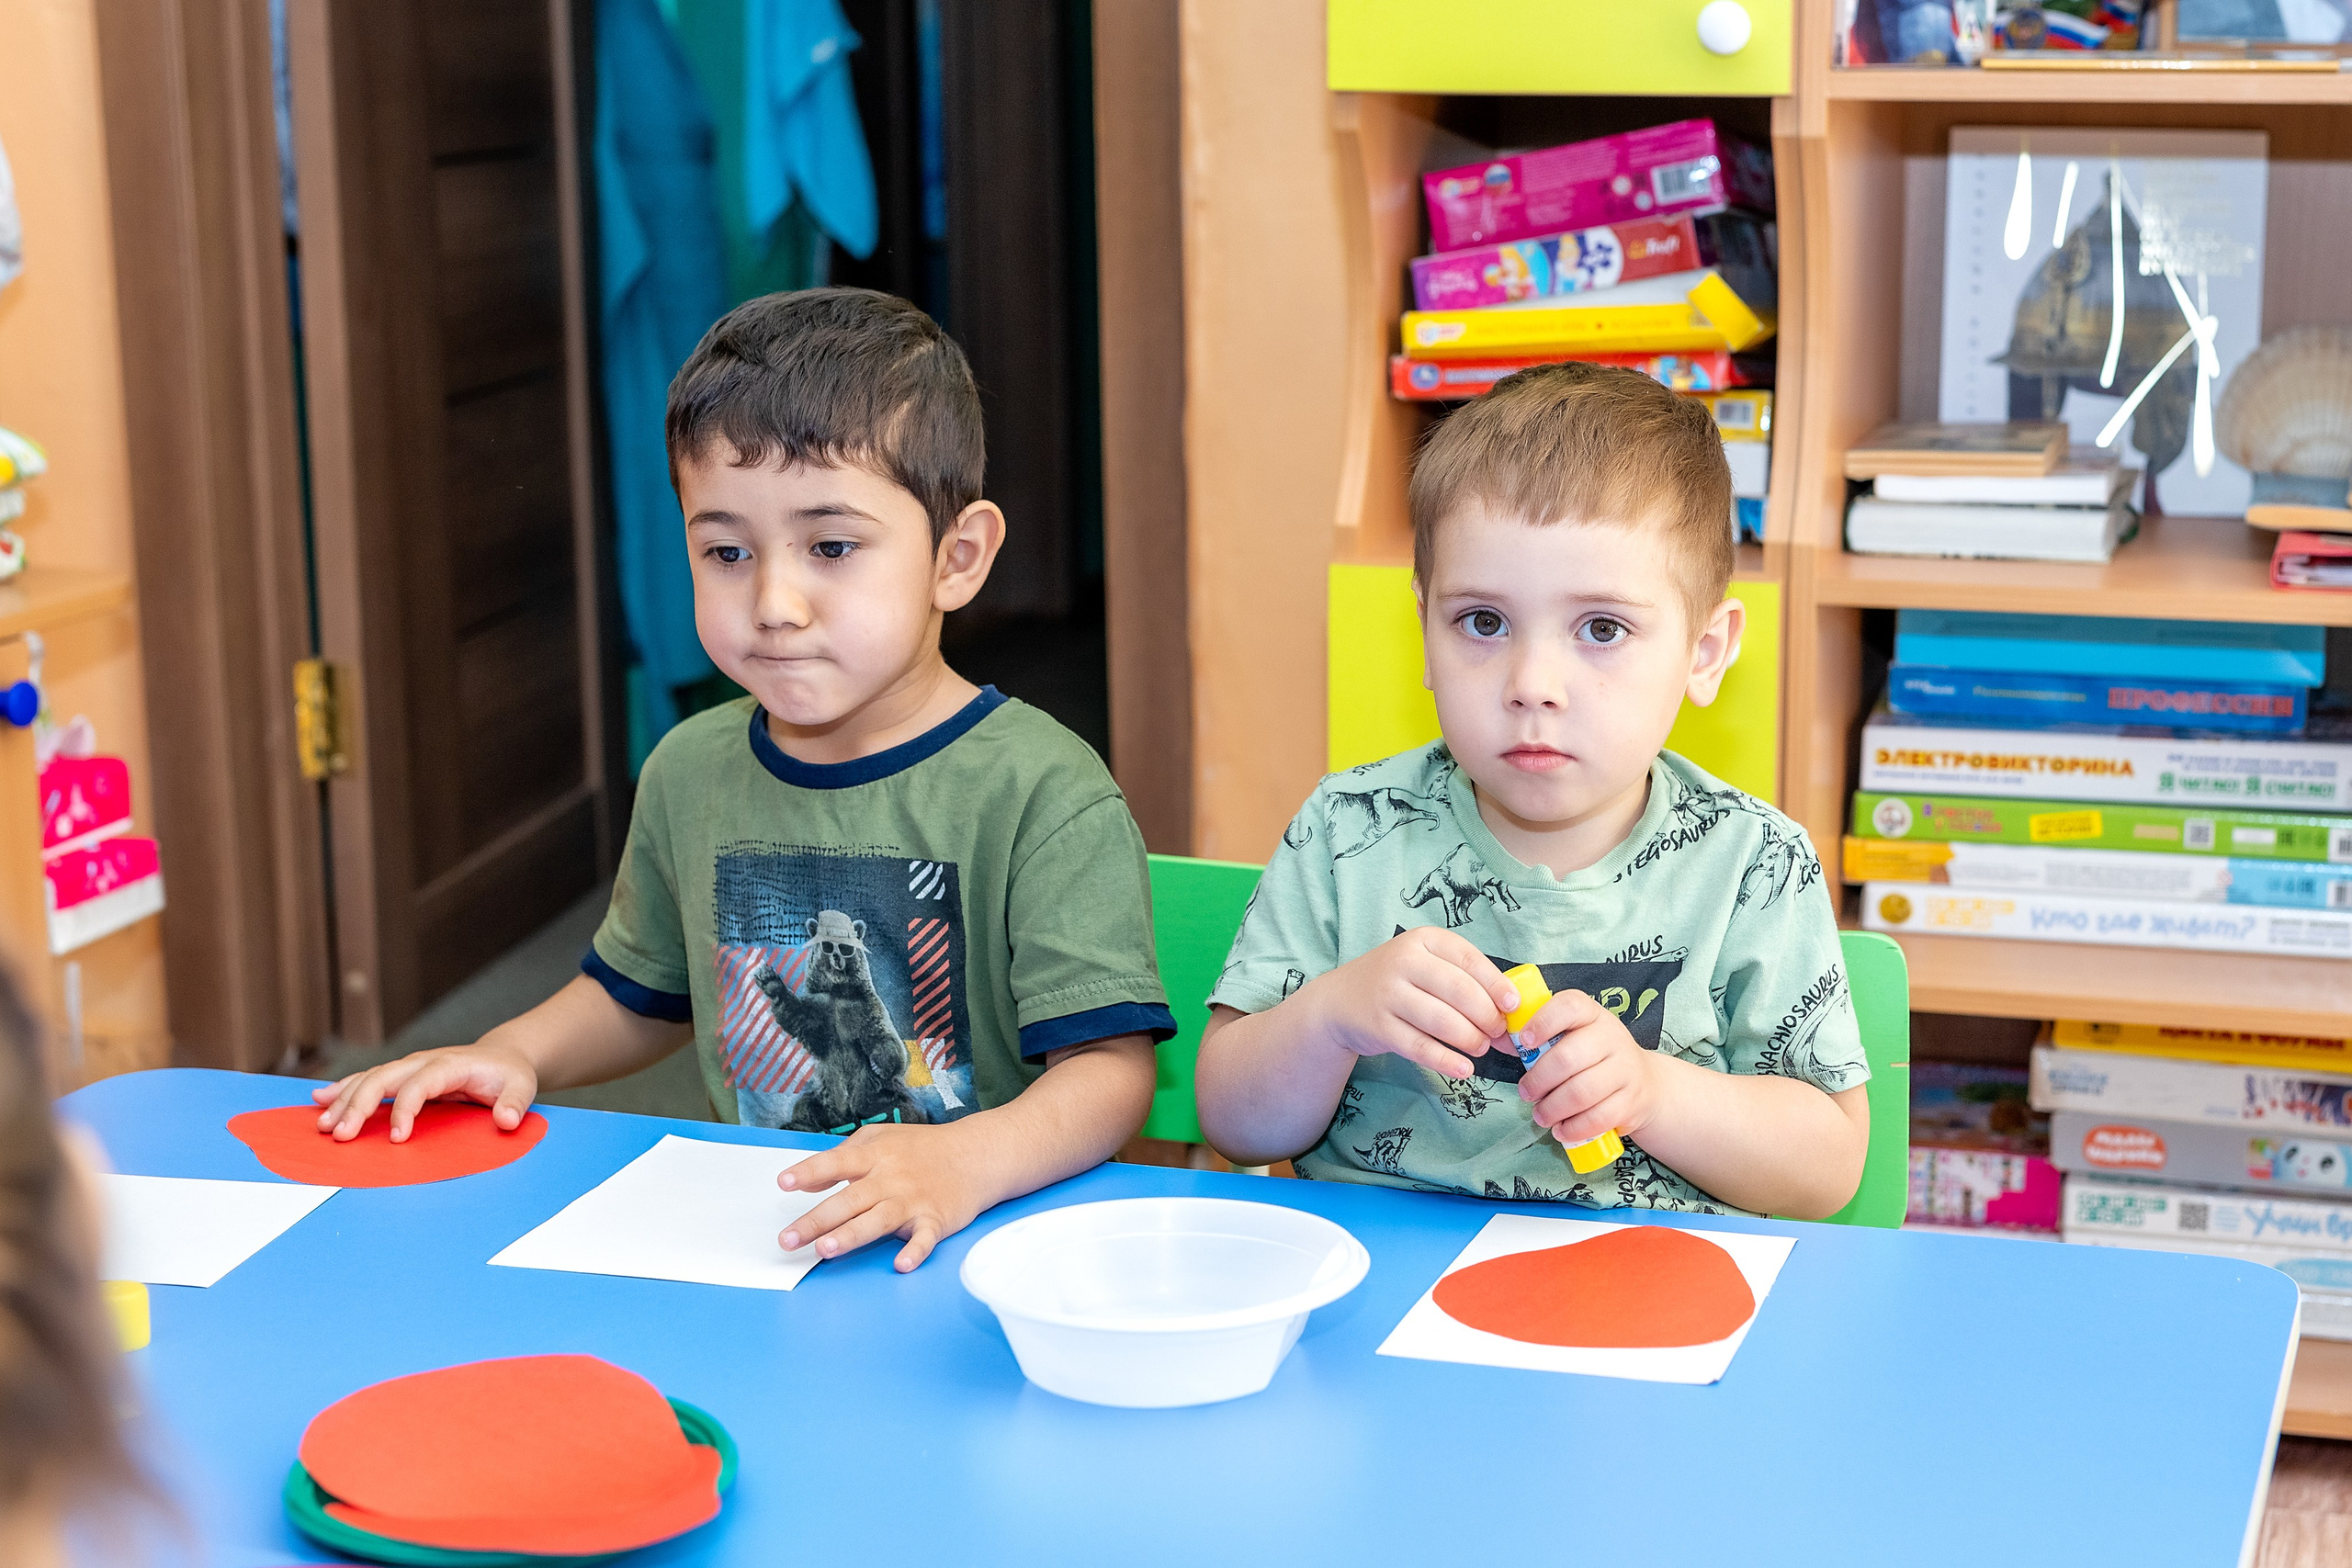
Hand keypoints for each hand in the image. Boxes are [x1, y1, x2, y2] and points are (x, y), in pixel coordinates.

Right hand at [310, 1042, 539, 1141]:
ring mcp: (409, 1067)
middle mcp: (423, 1062)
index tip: (397, 1137)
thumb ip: (515, 1103)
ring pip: (369, 1078)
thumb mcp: (522, 1086)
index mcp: (450, 1065)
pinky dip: (343, 1089)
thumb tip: (505, 1120)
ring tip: (323, 1125)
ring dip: (343, 1100)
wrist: (502, 1057)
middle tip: (341, 1134)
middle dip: (358, 1105)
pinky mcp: (401, 1076)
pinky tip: (320, 1100)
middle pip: (384, 1078)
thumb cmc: (509, 1074)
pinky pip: (368, 1080)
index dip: (406, 1108)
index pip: (421, 1083)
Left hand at [777, 1121, 992, 1272]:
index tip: (784, 1183)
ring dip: (852, 1235)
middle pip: (849, 1200)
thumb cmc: (920, 1149)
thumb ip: (841, 1158)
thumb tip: (805, 1183)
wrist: (974, 1155)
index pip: (836, 1162)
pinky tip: (901, 1264)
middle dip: (816, 1220)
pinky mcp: (935, 1220)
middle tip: (788, 1239)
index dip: (809, 1172)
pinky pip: (924, 1238)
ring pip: (878, 1220)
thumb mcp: (880, 1139)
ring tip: (826, 1249)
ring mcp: (913, 1201)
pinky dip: (915, 1251)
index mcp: (875, 1156)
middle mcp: (890, 1179)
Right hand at [1296, 926, 1518, 1080]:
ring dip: (1470, 1039)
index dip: (1496, 984)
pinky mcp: (1378, 1026)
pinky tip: (1464, 1069)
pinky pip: (1421, 1047)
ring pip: (1442, 1021)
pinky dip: (1447, 1061)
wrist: (1339, 1001)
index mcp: (1423, 940)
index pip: (1469, 959)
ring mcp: (1388, 994)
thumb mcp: (1426, 967)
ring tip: (1480, 1048)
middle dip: (1487, 1017)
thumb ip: (1465, 982)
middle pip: (1459, 991)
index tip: (1513, 1006)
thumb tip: (1512, 1016)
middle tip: (1498, 1034)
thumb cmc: (1398, 983)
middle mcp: (1404, 961)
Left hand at [1514, 990, 1667, 1147]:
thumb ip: (1536, 1038)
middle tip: (1526, 1093)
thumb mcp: (1570, 1037)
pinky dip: (1574, 1128)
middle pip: (1569, 1058)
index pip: (1569, 1006)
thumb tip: (1496, 1039)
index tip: (1525, 1041)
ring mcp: (1625, 1069)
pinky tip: (1560, 1130)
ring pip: (1582, 1091)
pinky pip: (1599, 1117)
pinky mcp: (1631, 1101)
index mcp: (1592, 1015)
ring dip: (1553, 1108)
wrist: (1644, 1082)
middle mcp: (1612, 1037)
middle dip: (1539, 1080)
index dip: (1543, 1022)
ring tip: (1540, 1115)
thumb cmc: (1592, 1057)